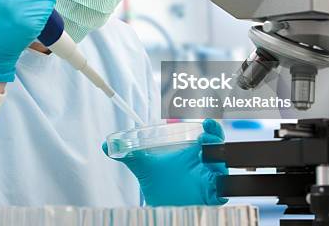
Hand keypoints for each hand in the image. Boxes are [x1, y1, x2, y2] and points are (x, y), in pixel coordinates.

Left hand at [103, 119, 227, 205]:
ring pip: (223, 168)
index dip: (212, 128)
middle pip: (221, 150)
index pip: (210, 137)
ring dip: (217, 160)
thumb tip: (105, 145)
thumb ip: (127, 155)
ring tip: (204, 153)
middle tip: (205, 135)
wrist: (163, 206)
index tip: (207, 121)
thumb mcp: (144, 166)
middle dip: (216, 139)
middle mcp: (205, 166)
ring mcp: (210, 181)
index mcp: (194, 154)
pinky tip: (212, 180)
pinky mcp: (212, 197)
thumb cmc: (160, 184)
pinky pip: (223, 191)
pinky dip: (220, 184)